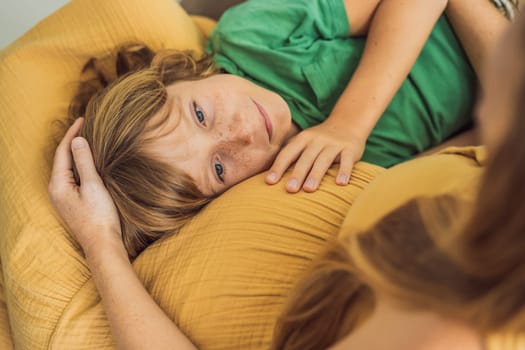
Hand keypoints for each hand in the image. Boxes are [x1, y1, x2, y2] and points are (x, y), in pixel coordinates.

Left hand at [48, 118, 122, 257]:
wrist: (103, 244)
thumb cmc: (99, 217)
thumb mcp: (94, 186)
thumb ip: (84, 162)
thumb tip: (77, 140)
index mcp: (58, 184)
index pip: (62, 152)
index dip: (72, 134)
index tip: (83, 120)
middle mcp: (56, 190)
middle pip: (61, 159)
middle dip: (71, 141)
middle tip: (85, 126)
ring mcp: (63, 198)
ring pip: (66, 168)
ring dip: (75, 153)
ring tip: (87, 140)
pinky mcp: (72, 203)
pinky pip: (72, 177)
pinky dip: (79, 165)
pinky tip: (88, 163)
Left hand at [265, 119, 366, 192]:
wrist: (348, 123)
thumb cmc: (319, 141)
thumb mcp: (304, 142)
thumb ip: (291, 156)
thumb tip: (268, 178)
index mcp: (302, 139)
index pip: (288, 153)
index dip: (278, 167)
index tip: (269, 182)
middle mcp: (317, 140)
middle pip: (305, 158)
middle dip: (297, 174)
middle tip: (290, 190)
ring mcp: (334, 144)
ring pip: (324, 160)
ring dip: (316, 174)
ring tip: (309, 189)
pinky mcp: (350, 149)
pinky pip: (347, 160)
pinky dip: (344, 171)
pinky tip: (340, 184)